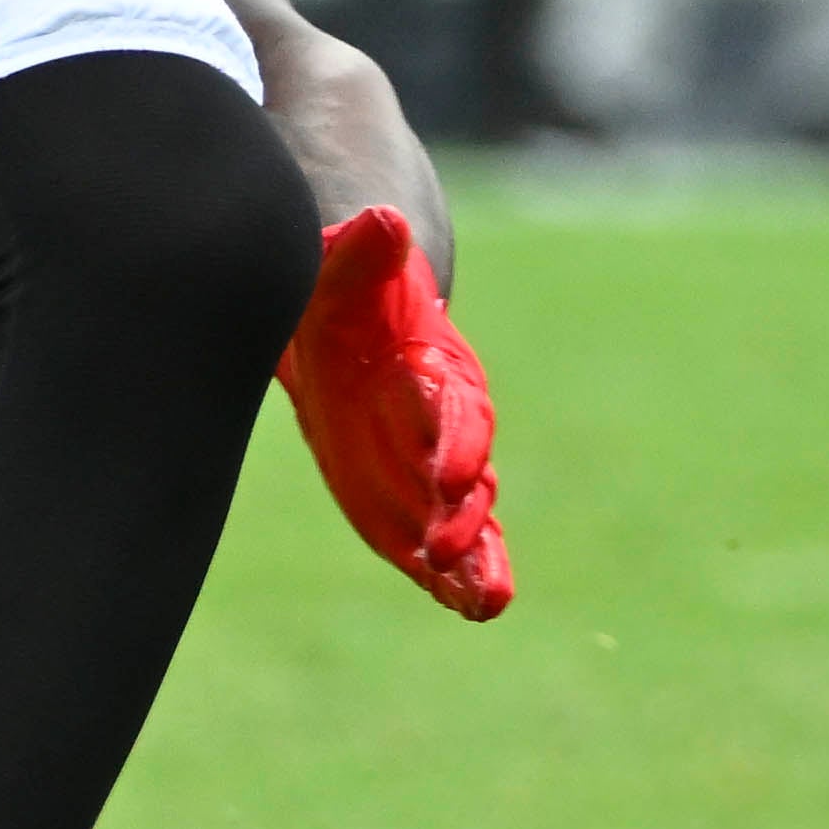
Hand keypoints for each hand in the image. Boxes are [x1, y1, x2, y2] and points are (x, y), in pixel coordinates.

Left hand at [279, 203, 504, 619]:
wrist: (352, 316)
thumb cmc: (343, 289)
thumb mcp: (340, 268)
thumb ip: (360, 253)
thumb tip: (383, 219)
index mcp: (430, 365)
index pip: (450, 405)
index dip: (453, 439)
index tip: (452, 476)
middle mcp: (446, 421)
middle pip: (469, 467)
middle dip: (465, 509)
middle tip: (450, 548)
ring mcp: (436, 465)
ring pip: (471, 514)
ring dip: (477, 554)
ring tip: (488, 601)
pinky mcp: (419, 501)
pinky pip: (449, 542)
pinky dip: (462, 574)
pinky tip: (475, 608)